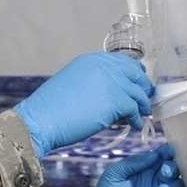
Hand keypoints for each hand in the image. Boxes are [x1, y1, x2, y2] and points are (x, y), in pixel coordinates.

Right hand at [12, 53, 152, 157]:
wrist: (41, 120)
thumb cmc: (51, 109)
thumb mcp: (73, 84)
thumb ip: (93, 83)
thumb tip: (110, 96)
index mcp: (92, 61)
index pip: (122, 62)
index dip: (134, 73)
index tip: (138, 83)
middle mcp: (104, 67)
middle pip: (135, 74)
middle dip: (143, 87)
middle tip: (145, 100)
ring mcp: (111, 83)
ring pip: (138, 93)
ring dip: (142, 105)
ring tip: (142, 115)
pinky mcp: (115, 101)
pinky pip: (135, 109)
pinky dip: (136, 118)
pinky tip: (134, 125)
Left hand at [81, 144, 184, 186]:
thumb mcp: (115, 173)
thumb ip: (133, 163)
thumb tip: (155, 154)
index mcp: (146, 168)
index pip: (163, 156)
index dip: (169, 152)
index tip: (170, 151)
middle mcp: (156, 180)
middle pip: (175, 170)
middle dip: (173, 169)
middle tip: (164, 172)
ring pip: (179, 186)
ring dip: (174, 186)